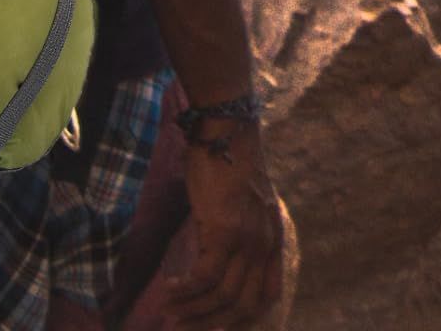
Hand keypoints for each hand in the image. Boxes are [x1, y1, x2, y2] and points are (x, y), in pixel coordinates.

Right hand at [165, 122, 283, 327]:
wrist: (226, 128)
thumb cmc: (227, 157)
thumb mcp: (240, 201)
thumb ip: (236, 230)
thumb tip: (212, 252)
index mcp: (271, 241)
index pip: (265, 297)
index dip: (242, 318)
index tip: (215, 325)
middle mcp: (263, 246)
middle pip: (243, 306)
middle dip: (213, 324)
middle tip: (184, 328)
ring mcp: (245, 241)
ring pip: (222, 296)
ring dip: (193, 311)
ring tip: (169, 313)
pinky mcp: (223, 231)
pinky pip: (204, 277)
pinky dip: (185, 290)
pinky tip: (169, 290)